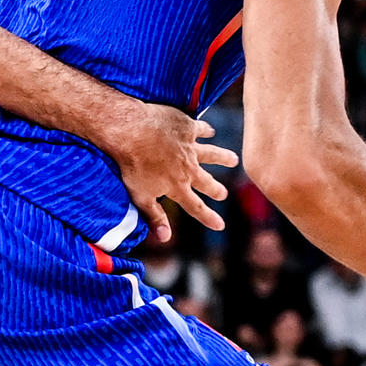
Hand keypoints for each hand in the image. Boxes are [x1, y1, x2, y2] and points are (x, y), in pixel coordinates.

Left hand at [98, 101, 232, 241]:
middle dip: (216, 189)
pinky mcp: (186, 127)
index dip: (208, 217)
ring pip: (212, 154)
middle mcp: (189, 168)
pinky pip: (201, 129)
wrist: (133, 132)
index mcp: (177, 186)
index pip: (196, 207)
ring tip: (233, 160)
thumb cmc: (132, 166)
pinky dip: (206, 130)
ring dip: (223, 158)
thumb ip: (155, 216)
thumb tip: (165, 238)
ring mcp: (190, 147)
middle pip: (206, 181)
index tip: (220, 225)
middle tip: (223, 194)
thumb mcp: (141, 196)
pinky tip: (210, 131)